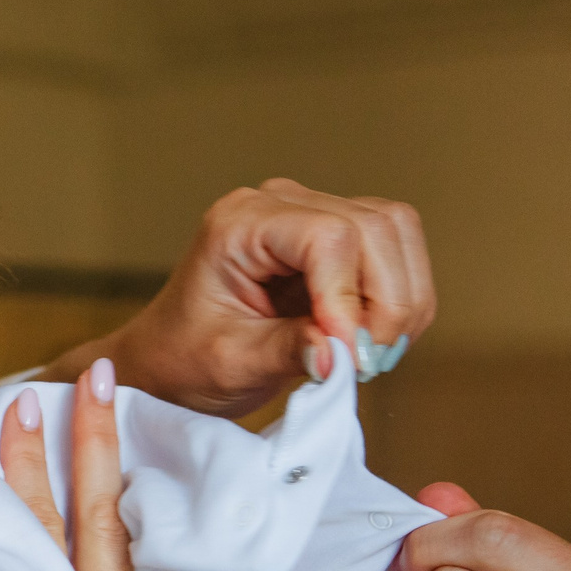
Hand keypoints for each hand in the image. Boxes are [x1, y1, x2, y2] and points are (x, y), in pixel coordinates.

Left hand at [54, 179, 433, 418]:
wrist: (170, 360)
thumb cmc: (184, 359)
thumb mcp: (230, 364)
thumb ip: (287, 353)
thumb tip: (340, 352)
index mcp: (239, 225)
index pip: (328, 236)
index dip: (349, 297)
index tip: (348, 355)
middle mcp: (278, 206)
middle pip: (376, 227)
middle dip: (387, 303)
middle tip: (365, 363)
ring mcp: (309, 214)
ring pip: (395, 233)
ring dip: (400, 301)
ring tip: (368, 354)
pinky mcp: (334, 237)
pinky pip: (395, 251)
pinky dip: (400, 300)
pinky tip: (370, 339)